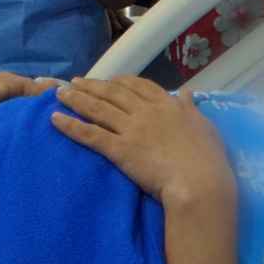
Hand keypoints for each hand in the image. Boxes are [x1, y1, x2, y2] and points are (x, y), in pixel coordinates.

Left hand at [51, 76, 234, 207]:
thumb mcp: (205, 126)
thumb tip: (188, 93)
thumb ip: (191, 108)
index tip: (109, 81)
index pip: (138, 86)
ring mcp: (131, 129)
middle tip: (75, 82)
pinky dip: (71, 126)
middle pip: (113, 93)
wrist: (199, 183)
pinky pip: (90, 135)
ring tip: (60, 93)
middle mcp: (146, 112)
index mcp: (167, 105)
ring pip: (98, 109)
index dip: (120, 82)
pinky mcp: (119, 149)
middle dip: (92, 86)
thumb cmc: (208, 159)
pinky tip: (55, 119)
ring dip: (76, 99)